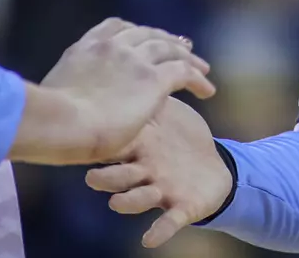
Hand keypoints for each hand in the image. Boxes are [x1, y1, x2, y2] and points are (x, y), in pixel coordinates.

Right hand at [10, 19, 214, 165]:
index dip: (135, 31)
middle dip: (167, 39)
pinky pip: (183, 72)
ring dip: (188, 58)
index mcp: (85, 49)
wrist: (57, 125)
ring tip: (202, 69)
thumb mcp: (53, 98)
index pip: (115, 27)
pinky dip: (198, 78)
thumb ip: (69, 92)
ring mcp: (133, 60)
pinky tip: (207, 91)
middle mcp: (111, 47)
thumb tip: (68, 104)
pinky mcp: (152, 79)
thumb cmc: (47, 124)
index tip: (147, 38)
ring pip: (170, 49)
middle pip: (148, 34)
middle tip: (184, 46)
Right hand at [86, 97, 232, 248]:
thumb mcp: (164, 113)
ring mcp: (160, 191)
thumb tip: (127, 60)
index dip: (103, 144)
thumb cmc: (181, 138)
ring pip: (138, 199)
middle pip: (118, 176)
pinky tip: (149, 240)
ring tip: (117, 203)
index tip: (85, 139)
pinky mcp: (181, 207)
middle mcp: (144, 172)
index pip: (116, 145)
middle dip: (106, 178)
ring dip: (128, 201)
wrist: (213, 167)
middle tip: (92, 178)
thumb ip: (146, 94)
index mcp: (140, 148)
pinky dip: (159, 231)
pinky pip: (169, 222)